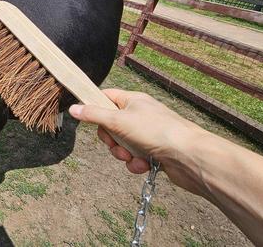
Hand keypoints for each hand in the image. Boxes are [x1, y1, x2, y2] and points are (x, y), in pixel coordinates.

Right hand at [68, 89, 201, 173]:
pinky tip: (144, 166)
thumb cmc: (157, 131)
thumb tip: (72, 108)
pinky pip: (134, 157)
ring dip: (123, 154)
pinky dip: (135, 163)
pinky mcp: (154, 152)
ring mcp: (147, 134)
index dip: (94, 107)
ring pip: (122, 144)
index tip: (86, 118)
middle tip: (115, 144)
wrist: (189, 156)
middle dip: (110, 140)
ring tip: (132, 158)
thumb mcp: (118, 120)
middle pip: (111, 125)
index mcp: (133, 101)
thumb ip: (94, 115)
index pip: (106, 97)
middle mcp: (140, 115)